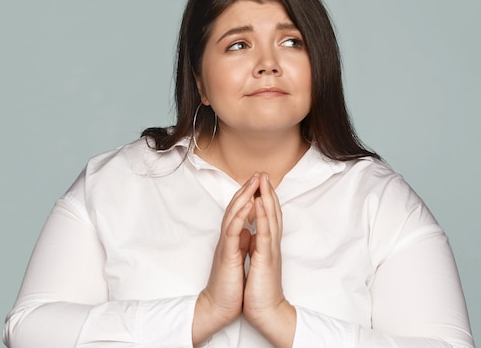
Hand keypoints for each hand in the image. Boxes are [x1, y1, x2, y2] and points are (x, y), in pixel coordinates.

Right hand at [192, 173, 259, 343]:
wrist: (219, 307)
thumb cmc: (230, 286)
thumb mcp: (239, 260)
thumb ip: (241, 243)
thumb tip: (248, 230)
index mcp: (234, 240)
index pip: (241, 212)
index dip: (250, 196)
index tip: (262, 182)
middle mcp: (228, 239)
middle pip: (237, 207)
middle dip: (248, 189)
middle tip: (259, 173)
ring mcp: (226, 245)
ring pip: (233, 214)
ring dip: (244, 196)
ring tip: (254, 181)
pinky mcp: (226, 255)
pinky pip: (232, 231)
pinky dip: (240, 216)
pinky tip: (248, 204)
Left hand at [243, 173, 295, 346]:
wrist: (266, 311)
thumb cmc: (259, 289)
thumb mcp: (255, 262)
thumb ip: (255, 246)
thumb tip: (251, 232)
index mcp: (267, 245)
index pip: (268, 217)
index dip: (265, 198)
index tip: (260, 182)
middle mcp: (271, 244)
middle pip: (272, 212)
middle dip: (267, 191)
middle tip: (264, 173)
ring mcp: (270, 250)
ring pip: (271, 218)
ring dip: (267, 198)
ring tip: (263, 181)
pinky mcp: (266, 259)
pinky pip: (265, 234)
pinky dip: (264, 217)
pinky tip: (261, 205)